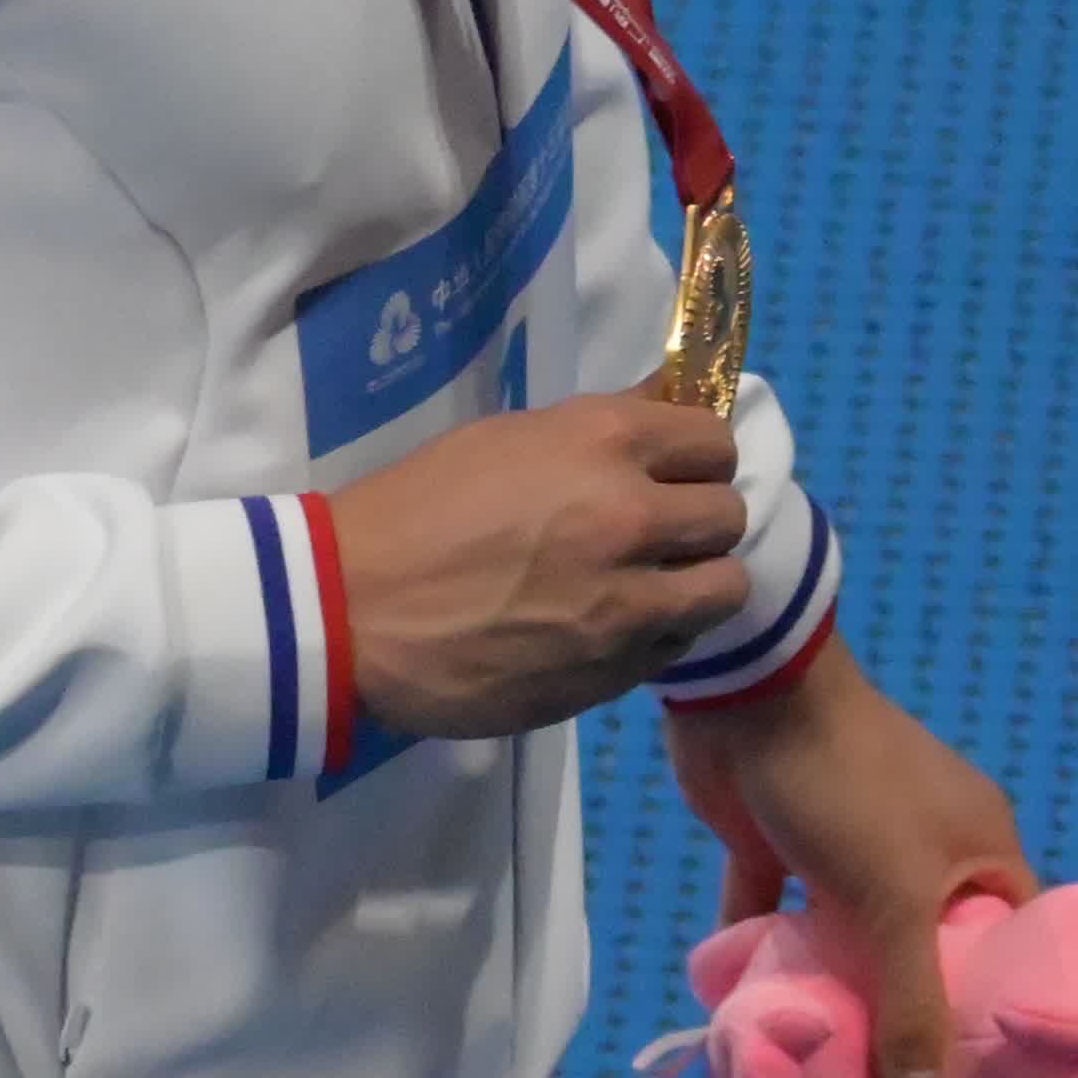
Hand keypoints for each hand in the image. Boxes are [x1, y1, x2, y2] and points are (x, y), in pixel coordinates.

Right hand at [322, 392, 754, 736]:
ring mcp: (627, 600)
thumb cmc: (414, 510)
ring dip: (695, 584)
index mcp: (601, 442)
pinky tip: (614, 628)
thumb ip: (597, 432)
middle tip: (661, 533)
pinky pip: (677, 646)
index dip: (698, 457)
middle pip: (728, 513)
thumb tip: (668, 407)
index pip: (712, 439)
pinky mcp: (613, 670)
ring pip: (723, 587)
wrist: (349, 610)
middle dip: (700, 521)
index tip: (676, 472)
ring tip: (652, 587)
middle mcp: (630, 515)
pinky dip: (660, 636)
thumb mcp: (506, 441)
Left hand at [668, 636, 1034, 1077]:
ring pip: (849, 942)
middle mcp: (922, 850)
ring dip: (832, 995)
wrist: (744, 690)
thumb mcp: (893, 900)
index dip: (1003, 1010)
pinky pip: (775, 921)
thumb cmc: (846, 786)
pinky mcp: (782, 846)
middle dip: (911, 1021)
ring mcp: (849, 848)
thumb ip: (913, 1006)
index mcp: (977, 848)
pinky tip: (746, 1026)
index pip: (1011, 944)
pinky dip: (759, 963)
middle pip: (927, 954)